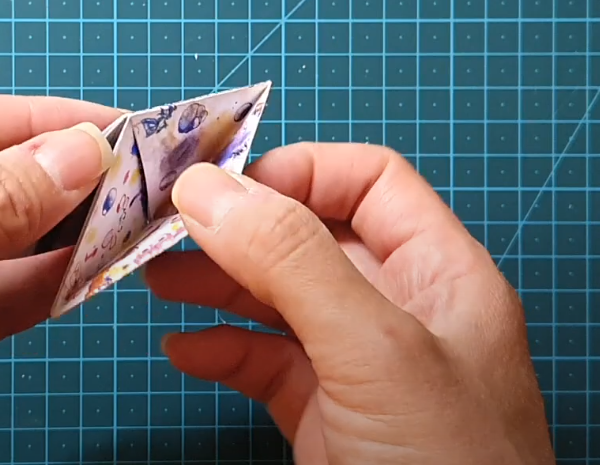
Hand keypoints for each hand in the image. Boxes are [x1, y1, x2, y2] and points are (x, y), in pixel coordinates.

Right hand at [146, 144, 554, 463]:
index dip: (294, 172)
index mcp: (443, 276)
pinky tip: (185, 352)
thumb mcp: (375, 351)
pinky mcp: (332, 426)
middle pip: (313, 238)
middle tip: (162, 228)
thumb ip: (295, 263)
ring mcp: (367, 374)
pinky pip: (269, 369)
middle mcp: (406, 316)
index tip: (218, 186)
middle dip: (239, 227)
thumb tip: (212, 188)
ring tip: (156, 280)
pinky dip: (222, 353)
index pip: (369, 184)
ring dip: (218, 285)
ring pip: (282, 303)